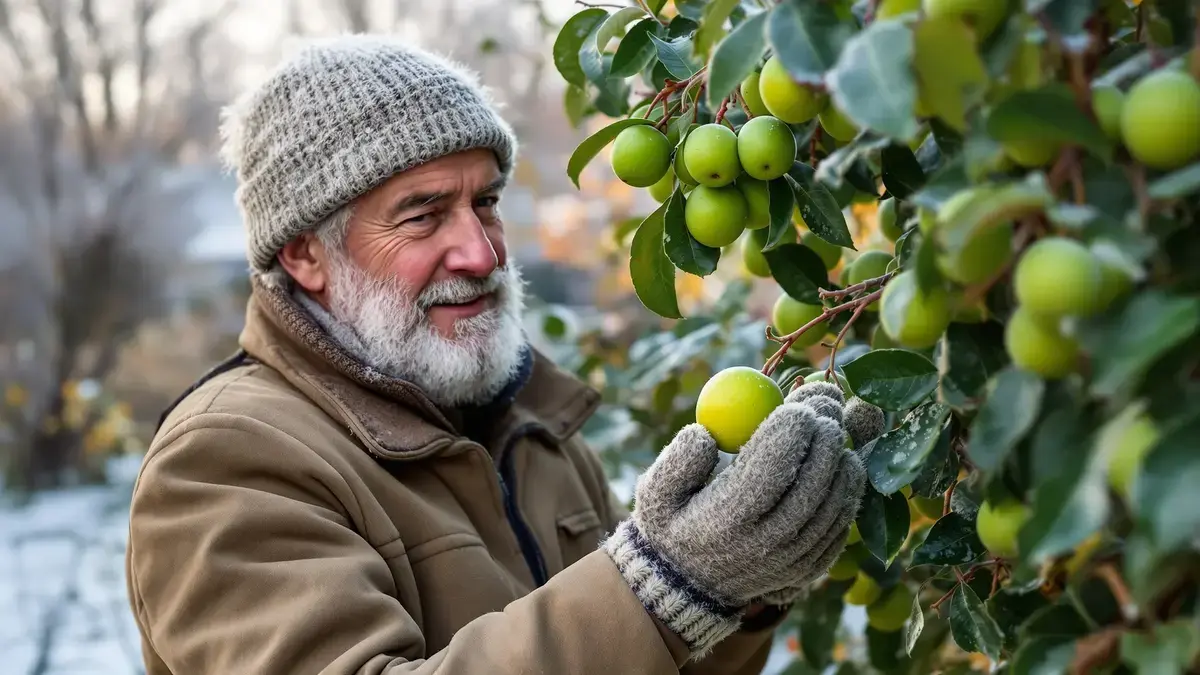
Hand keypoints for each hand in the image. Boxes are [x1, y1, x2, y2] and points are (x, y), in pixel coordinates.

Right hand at [602, 380, 866, 659]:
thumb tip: (706, 434)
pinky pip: (841, 522)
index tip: (797, 401)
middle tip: (826, 401)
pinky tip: (839, 462)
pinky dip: (847, 488)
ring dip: (842, 457)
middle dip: (825, 434)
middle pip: (812, 482)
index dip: (791, 429)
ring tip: (834, 426)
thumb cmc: (673, 523)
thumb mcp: (655, 492)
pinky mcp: (811, 568)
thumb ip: (678, 461)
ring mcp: (793, 560)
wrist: (688, 585)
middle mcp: (766, 545)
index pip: (771, 468)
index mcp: (727, 521)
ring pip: (835, 501)